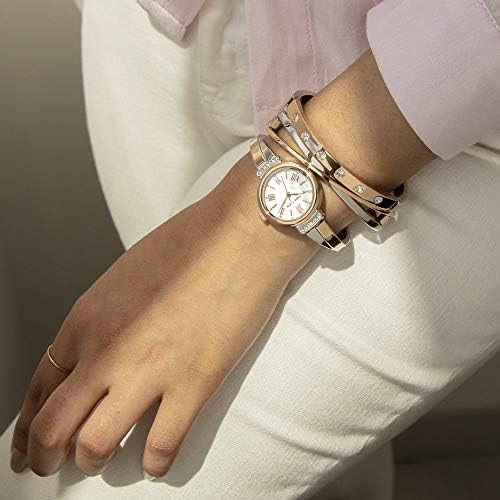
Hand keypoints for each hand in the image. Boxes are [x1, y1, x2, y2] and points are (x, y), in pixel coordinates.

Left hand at [10, 156, 315, 479]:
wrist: (241, 232)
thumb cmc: (190, 243)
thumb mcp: (126, 276)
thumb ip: (105, 319)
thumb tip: (101, 354)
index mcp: (87, 318)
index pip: (39, 387)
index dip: (27, 424)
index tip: (29, 443)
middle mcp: (108, 349)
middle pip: (52, 427)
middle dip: (44, 456)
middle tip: (51, 465)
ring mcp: (149, 370)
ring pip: (94, 447)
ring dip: (93, 462)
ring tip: (103, 461)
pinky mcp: (194, 383)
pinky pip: (160, 449)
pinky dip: (153, 464)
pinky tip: (156, 459)